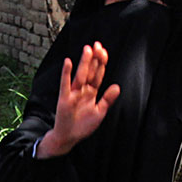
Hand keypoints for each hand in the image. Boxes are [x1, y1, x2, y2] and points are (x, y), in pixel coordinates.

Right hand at [36, 43, 120, 158]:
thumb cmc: (83, 125)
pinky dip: (66, 73)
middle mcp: (82, 90)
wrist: (69, 136)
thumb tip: (117, 86)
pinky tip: (68, 62)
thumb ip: (107, 100)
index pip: (98, 75)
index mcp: (91, 92)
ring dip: (84, 62)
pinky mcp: (64, 98)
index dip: (101, 64)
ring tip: (88, 49)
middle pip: (90, 71)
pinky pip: (65, 83)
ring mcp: (73, 93)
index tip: (104, 52)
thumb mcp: (99, 113)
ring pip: (80, 75)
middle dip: (94, 59)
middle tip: (97, 45)